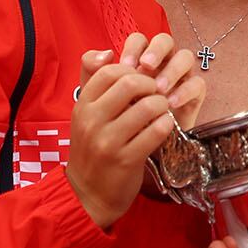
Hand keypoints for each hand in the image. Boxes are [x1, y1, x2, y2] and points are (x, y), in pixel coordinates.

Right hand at [69, 33, 203, 227]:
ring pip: (147, 107)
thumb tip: (108, 52)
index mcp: (82, 105)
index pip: (109, 71)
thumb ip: (93, 81)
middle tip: (158, 92)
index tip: (142, 79)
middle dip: (152, 84)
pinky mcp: (126, 160)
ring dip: (163, 105)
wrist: (86, 195)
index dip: (132, 70)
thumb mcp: (85, 114)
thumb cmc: (92, 149)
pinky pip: (156, 132)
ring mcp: (108, 142)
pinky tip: (165, 126)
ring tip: (164, 109)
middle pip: (130, 84)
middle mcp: (92, 121)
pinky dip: (166, 125)